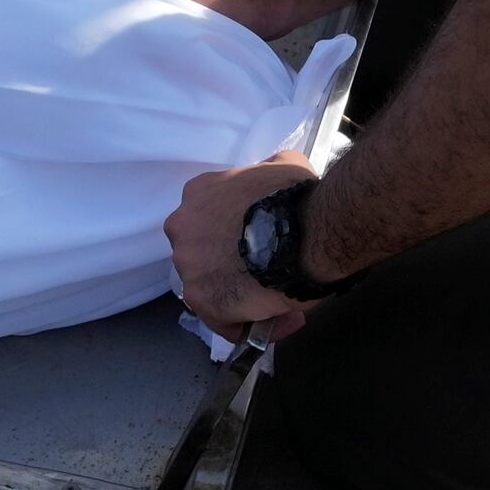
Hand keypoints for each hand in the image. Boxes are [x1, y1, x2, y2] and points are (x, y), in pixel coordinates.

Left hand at [167, 158, 322, 340]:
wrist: (308, 232)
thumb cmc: (295, 198)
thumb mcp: (284, 165)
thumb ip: (268, 170)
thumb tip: (273, 172)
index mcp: (198, 194)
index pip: (208, 221)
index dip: (235, 236)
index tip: (263, 244)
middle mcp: (182, 227)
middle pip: (205, 255)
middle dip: (234, 266)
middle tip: (270, 273)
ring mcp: (188, 265)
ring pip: (212, 289)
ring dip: (241, 296)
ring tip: (278, 299)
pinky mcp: (202, 298)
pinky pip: (223, 320)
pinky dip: (247, 324)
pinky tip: (277, 319)